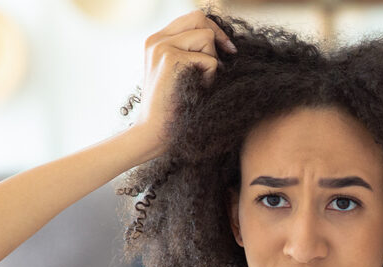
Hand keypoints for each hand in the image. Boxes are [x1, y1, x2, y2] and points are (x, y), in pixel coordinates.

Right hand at [131, 10, 237, 155]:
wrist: (153, 131)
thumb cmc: (172, 108)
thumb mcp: (180, 73)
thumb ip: (190, 52)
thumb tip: (220, 40)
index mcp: (156, 41)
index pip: (191, 18)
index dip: (213, 29)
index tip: (227, 48)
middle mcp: (156, 40)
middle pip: (199, 18)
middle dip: (217, 36)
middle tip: (229, 54)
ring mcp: (162, 47)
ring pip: (206, 37)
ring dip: (212, 61)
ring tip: (201, 82)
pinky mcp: (171, 59)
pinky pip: (210, 60)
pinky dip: (211, 77)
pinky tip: (198, 90)